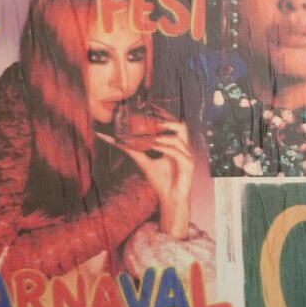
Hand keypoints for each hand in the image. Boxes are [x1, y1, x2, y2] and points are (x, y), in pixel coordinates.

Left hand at [98, 118, 194, 237]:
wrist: (172, 198)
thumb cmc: (162, 181)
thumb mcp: (145, 162)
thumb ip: (134, 150)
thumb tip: (116, 141)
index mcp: (176, 145)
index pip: (172, 125)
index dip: (163, 116)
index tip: (150, 108)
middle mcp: (184, 147)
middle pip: (181, 126)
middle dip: (167, 121)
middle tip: (151, 118)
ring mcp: (188, 155)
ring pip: (178, 138)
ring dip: (163, 135)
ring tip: (148, 134)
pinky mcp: (188, 165)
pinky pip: (177, 152)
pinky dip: (165, 148)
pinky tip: (154, 145)